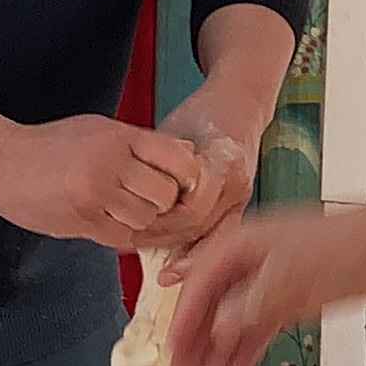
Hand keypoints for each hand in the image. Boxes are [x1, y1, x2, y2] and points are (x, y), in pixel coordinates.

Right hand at [0, 112, 203, 249]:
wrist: (1, 162)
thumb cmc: (52, 144)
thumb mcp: (99, 129)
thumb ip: (142, 143)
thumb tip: (189, 153)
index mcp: (118, 138)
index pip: (176, 158)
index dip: (186, 173)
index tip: (181, 181)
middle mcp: (110, 165)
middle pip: (165, 194)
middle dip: (163, 200)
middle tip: (149, 198)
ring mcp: (95, 196)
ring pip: (145, 218)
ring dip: (141, 218)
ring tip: (123, 208)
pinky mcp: (81, 222)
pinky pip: (122, 236)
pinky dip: (121, 232)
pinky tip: (109, 220)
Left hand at [131, 82, 263, 251]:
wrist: (241, 104)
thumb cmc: (202, 113)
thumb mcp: (172, 132)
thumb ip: (156, 165)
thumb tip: (124, 195)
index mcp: (223, 161)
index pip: (190, 207)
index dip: (159, 221)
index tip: (130, 228)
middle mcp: (237, 183)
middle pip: (197, 225)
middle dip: (160, 237)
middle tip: (126, 243)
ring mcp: (242, 196)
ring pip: (206, 236)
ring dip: (173, 246)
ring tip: (141, 247)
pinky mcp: (240, 205)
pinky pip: (215, 236)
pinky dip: (191, 250)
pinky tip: (171, 262)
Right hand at [158, 182, 365, 365]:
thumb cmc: (343, 243)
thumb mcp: (293, 273)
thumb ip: (254, 303)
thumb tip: (222, 327)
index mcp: (241, 245)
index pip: (200, 283)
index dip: (184, 317)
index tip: (173, 346)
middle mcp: (249, 264)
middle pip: (211, 305)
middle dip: (195, 340)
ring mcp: (267, 285)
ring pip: (232, 323)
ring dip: (217, 352)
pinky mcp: (286, 303)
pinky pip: (256, 331)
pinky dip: (244, 352)